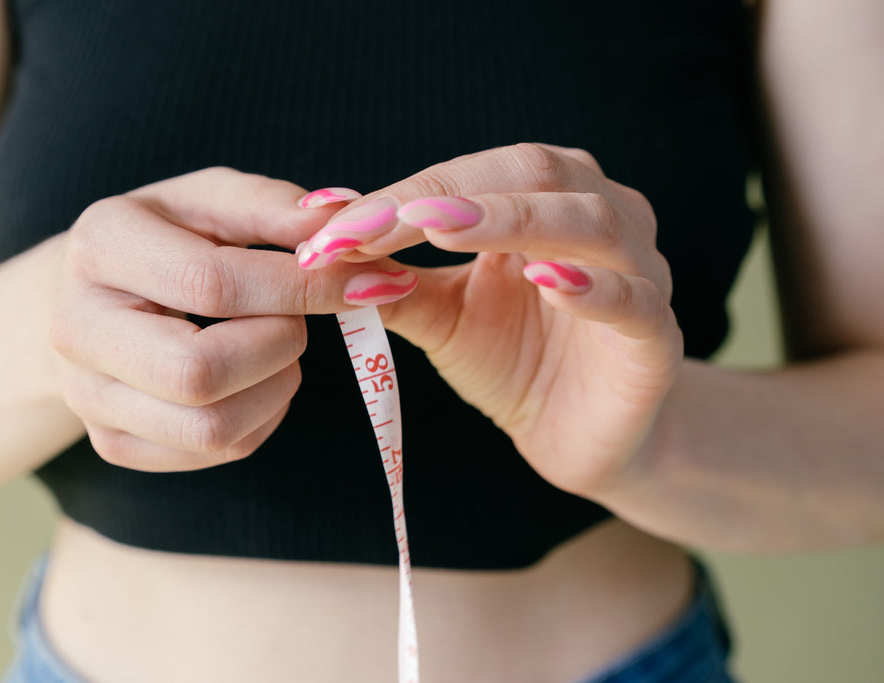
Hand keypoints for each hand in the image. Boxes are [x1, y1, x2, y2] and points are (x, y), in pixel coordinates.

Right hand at [49, 168, 416, 471]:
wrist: (93, 294)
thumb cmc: (166, 238)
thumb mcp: (211, 199)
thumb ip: (272, 206)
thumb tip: (340, 220)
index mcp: (100, 247)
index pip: (209, 284)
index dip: (301, 289)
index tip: (365, 282)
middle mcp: (77, 328)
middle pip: (200, 373)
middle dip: (280, 346)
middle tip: (296, 319)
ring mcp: (87, 396)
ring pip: (211, 428)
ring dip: (277, 388)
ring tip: (279, 347)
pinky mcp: (112, 441)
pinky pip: (213, 453)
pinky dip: (261, 419)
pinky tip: (258, 380)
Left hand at [300, 144, 681, 495]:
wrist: (575, 434)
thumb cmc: (513, 361)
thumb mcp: (443, 318)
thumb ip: (398, 284)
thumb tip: (328, 255)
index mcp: (547, 201)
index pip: (475, 175)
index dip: (406, 194)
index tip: (336, 225)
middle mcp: (602, 218)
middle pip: (535, 174)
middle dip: (449, 196)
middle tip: (378, 221)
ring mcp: (640, 273)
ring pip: (590, 223)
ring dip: (512, 221)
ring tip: (441, 231)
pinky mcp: (656, 338)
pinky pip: (633, 302)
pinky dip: (593, 288)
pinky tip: (546, 281)